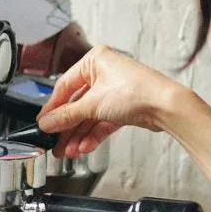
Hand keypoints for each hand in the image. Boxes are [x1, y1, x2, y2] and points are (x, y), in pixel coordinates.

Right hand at [37, 46, 190, 158]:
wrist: (166, 106)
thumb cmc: (138, 91)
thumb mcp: (92, 104)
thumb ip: (66, 115)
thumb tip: (48, 122)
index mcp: (95, 61)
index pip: (65, 86)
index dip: (53, 107)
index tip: (44, 123)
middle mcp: (105, 73)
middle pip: (77, 104)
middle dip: (67, 127)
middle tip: (55, 142)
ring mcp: (115, 91)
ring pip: (89, 116)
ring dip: (78, 135)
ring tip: (68, 150)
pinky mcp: (124, 107)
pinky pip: (102, 122)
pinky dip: (93, 135)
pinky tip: (84, 146)